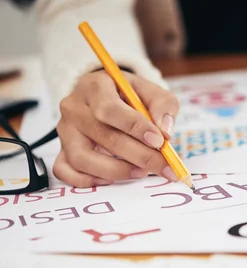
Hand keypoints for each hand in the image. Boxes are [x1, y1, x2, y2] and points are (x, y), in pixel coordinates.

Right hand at [54, 70, 179, 187]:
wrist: (106, 97)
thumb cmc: (128, 96)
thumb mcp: (151, 91)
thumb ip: (163, 106)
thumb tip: (165, 131)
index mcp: (95, 87)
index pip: (110, 109)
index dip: (135, 127)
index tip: (159, 141)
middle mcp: (74, 108)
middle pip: (102, 136)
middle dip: (138, 155)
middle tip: (162, 166)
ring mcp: (65, 131)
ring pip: (81, 158)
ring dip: (115, 170)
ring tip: (140, 172)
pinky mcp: (61, 150)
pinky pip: (66, 172)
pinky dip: (88, 180)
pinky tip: (112, 179)